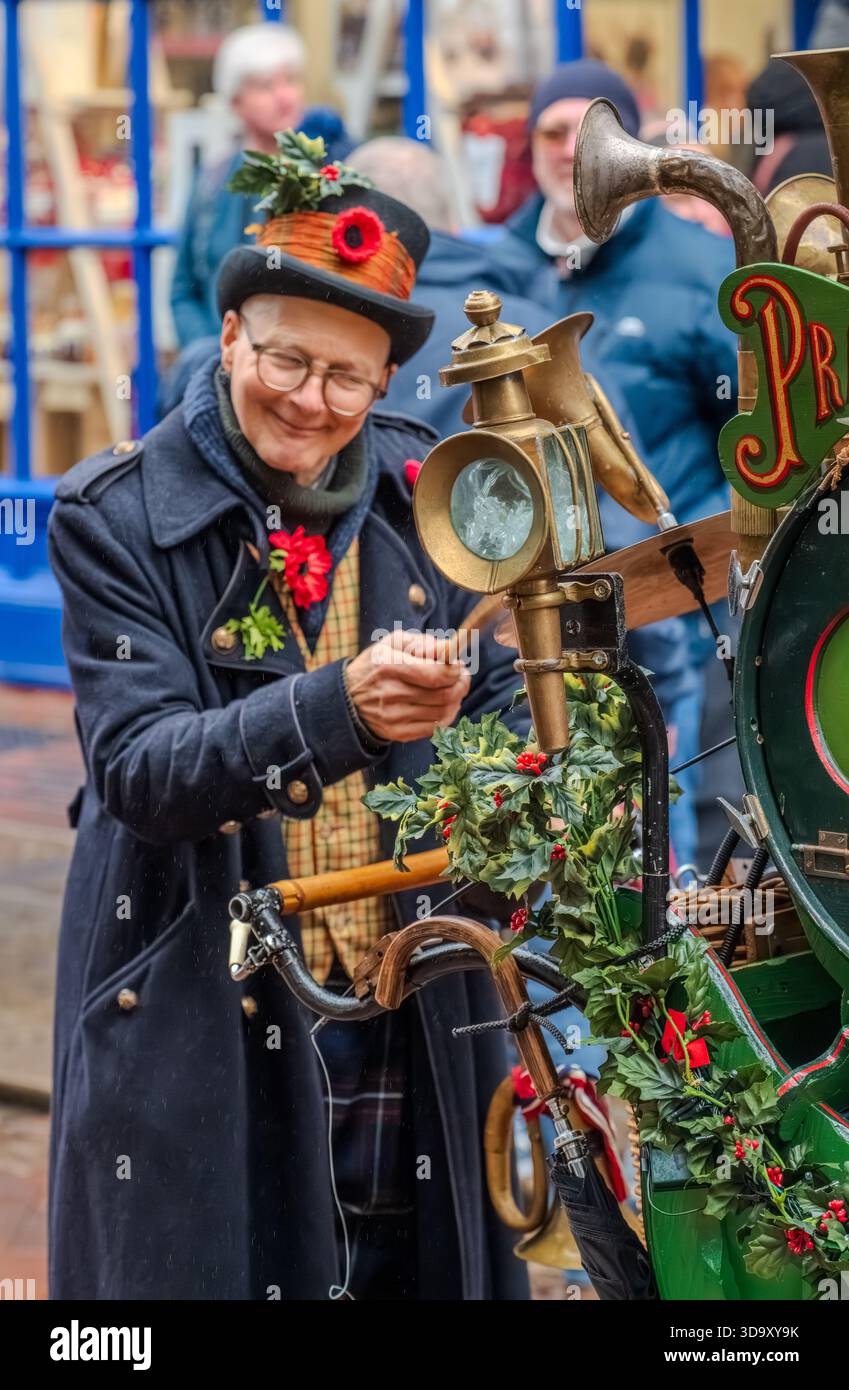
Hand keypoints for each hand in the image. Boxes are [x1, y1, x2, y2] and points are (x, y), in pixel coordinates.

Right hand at [345, 628, 471, 742]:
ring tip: (454, 690)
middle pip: (444, 695)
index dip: (455, 671)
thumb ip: (422, 642)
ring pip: (443, 712)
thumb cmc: (377, 665)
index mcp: (388, 665)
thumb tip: (448, 649)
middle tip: (462, 678)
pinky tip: (445, 706)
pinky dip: (447, 717)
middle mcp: (391, 692)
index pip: (436, 674)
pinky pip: (435, 728)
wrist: (349, 699)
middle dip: (461, 685)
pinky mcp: (398, 733)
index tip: (459, 666)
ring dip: (456, 700)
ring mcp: (394, 716)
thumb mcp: (392, 643)